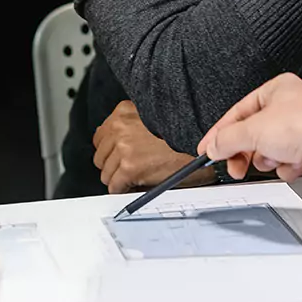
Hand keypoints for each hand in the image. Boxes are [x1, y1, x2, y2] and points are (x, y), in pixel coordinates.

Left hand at [94, 101, 214, 192]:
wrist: (201, 147)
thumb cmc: (184, 134)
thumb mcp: (154, 118)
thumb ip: (133, 125)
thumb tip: (119, 144)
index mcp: (124, 110)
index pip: (101, 135)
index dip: (112, 150)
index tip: (119, 156)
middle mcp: (121, 126)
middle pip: (100, 155)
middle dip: (114, 164)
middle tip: (129, 169)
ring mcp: (123, 146)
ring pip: (106, 173)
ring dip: (120, 178)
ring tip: (138, 177)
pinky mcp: (129, 167)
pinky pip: (114, 187)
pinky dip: (124, 190)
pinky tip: (138, 185)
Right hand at [198, 75, 301, 182]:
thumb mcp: (253, 130)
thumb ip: (227, 139)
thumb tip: (213, 146)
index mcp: (275, 90)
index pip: (238, 112)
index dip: (220, 133)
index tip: (207, 149)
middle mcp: (288, 106)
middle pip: (252, 134)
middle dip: (244, 152)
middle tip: (234, 166)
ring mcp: (300, 128)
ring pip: (269, 150)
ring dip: (269, 159)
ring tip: (276, 157)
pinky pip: (287, 162)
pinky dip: (288, 166)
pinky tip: (296, 163)